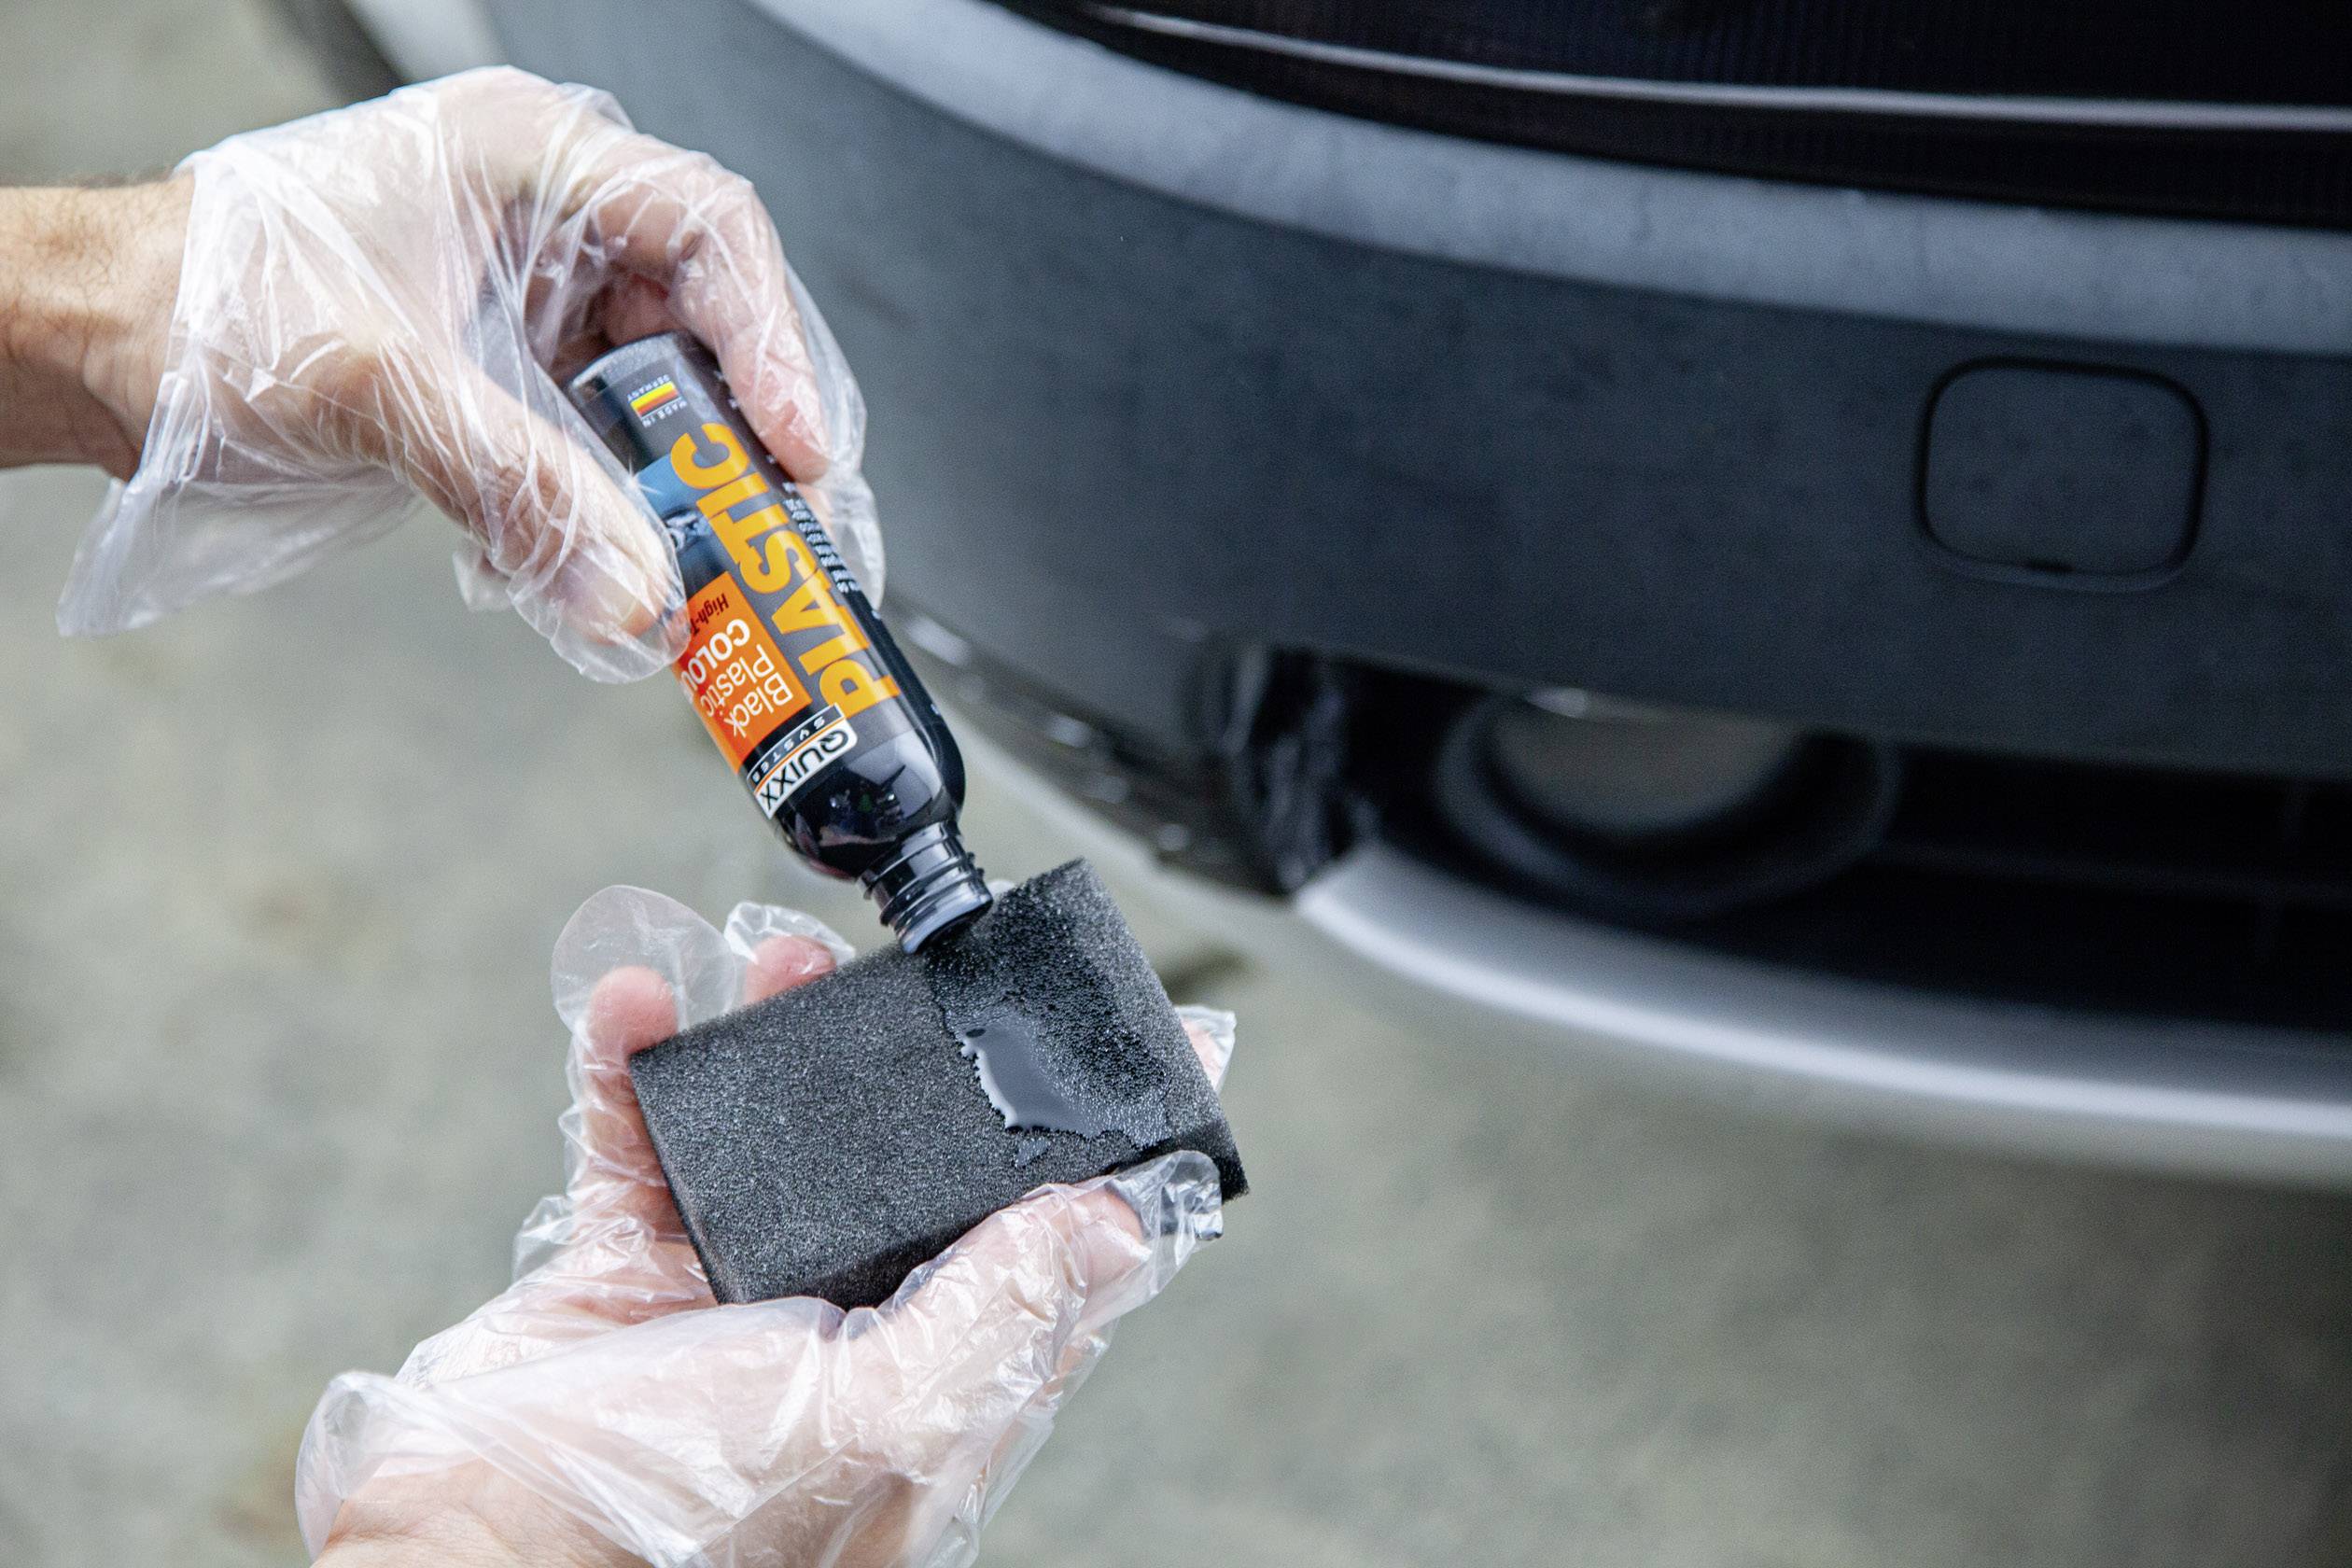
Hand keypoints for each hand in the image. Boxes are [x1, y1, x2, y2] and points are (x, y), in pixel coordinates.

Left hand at [27, 68, 878, 681]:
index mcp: (529, 160)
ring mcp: (538, 309)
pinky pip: (603, 457)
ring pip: (661, 405)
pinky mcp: (516, 385)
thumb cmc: (203, 303)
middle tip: (767, 530)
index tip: (798, 447)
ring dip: (673, 498)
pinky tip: (576, 571)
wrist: (104, 351)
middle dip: (735, 441)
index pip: (709, 232)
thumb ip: (520, 491)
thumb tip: (639, 593)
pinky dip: (606, 523)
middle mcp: (551, 227)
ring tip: (684, 570)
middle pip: (704, 328)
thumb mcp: (374, 386)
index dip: (772, 343)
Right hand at [296, 887, 1231, 1567]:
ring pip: (783, 1134)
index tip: (1171, 1046)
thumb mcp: (877, 1415)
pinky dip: (638, 1067)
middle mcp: (852, 1330)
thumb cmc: (681, 1532)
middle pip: (917, 1166)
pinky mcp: (633, 1272)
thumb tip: (1122, 1226)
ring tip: (779, 955)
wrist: (471, 1559)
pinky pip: (643, 1141)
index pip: (1062, 1254)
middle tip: (928, 967)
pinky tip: (635, 1003)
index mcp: (942, 1382)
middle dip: (922, 1062)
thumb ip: (998, 1310)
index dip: (1115, 1155)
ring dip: (779, 1033)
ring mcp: (738, 1294)